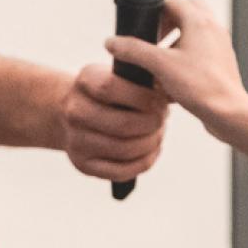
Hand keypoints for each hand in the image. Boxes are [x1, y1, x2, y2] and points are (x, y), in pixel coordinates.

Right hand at [62, 65, 168, 181]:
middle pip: (122, 124)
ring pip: (125, 149)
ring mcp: (76, 140)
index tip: (160, 101)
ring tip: (158, 133)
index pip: (109, 88)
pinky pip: (121, 171)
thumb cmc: (114, 92)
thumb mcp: (124, 76)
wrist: (79, 112)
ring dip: (151, 143)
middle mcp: (75, 111)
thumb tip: (172, 94)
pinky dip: (144, 161)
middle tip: (162, 119)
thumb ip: (146, 80)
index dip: (142, 97)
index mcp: (86, 81)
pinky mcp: (83, 164)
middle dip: (152, 123)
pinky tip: (152, 150)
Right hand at [105, 0, 247, 136]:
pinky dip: (186, 58)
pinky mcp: (222, 62)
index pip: (172, 2)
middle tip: (155, 40)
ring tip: (162, 62)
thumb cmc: (200, 87)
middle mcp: (213, 28)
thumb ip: (134, 51)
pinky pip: (202, 51)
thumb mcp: (159, 65)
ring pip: (195, 32)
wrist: (228, 112)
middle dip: (168, 24)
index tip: (144, 31)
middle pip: (187, 12)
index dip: (154, 13)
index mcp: (199, 21)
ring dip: (176, 42)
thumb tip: (112, 42)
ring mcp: (220, 45)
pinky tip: (175, 80)